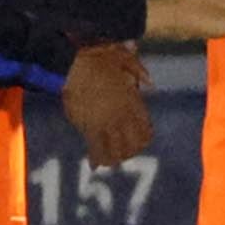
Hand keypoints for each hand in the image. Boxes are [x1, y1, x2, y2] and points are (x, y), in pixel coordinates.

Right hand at [62, 44, 151, 166]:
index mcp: (133, 102)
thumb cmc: (98, 59)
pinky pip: (96, 149)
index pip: (145, 132)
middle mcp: (123, 115)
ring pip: (117, 151)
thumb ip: (140, 72)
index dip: (143, 140)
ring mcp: (106, 122)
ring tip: (109, 161)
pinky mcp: (89, 126)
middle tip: (123, 154)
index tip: (138, 143)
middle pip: (133, 145)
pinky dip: (96, 159)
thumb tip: (151, 83)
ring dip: (114, 157)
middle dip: (129, 152)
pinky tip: (94, 165)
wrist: (74, 64)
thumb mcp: (125, 59)